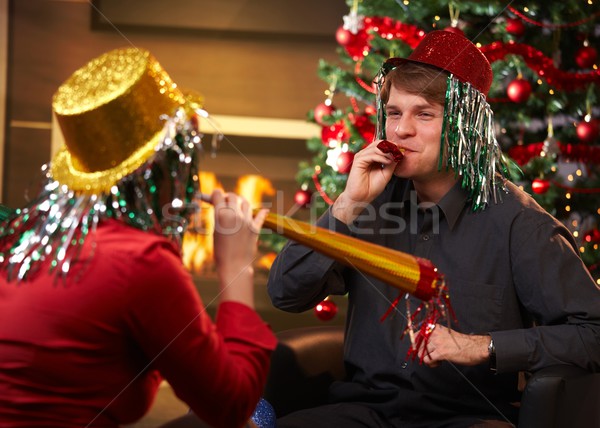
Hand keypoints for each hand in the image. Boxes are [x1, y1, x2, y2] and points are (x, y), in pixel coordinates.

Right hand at [210, 189, 267, 305]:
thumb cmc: (220, 252)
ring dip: (240, 202)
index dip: (215, 194)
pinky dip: (260, 212)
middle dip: (227, 197)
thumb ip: (219, 217)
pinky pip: (260, 215)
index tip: (215, 195)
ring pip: (245, 202)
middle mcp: (235, 215)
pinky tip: (262, 211)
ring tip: (237, 206)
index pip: (218, 194)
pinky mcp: (255, 228)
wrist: (234, 267)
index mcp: (221, 215)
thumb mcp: (215, 231)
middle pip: (232, 196)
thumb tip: (221, 207)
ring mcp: (247, 220)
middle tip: (225, 200)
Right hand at [332, 140, 398, 223]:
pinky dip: (381, 157)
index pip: (383, 145)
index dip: (392, 146)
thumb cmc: (371, 188)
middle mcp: (366, 155)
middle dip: (390, 147)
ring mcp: (362, 156)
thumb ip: (391, 163)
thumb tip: (398, 154)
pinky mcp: (358, 160)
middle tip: (399, 152)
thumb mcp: (386, 173)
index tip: (401, 151)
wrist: (362, 198)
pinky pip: (371, 154)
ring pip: (376, 147)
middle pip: (379, 143)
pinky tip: (387, 162)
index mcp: (372, 157)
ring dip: (387, 152)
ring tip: (393, 158)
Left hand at [417, 325, 489, 367]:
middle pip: (417, 346)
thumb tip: (423, 344)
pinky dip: (431, 364)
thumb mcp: (446, 334)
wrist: (475, 348)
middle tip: (432, 356)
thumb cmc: (463, 343)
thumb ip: (435, 336)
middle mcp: (434, 334)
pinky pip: (427, 360)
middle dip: (423, 353)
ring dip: (428, 359)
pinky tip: (439, 363)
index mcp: (435, 328)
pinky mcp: (441, 352)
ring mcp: (437, 343)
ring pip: (421, 354)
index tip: (421, 349)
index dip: (417, 344)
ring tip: (436, 360)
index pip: (416, 335)